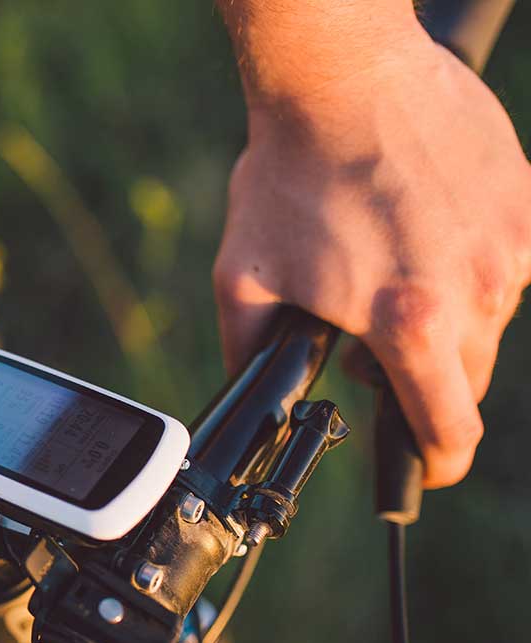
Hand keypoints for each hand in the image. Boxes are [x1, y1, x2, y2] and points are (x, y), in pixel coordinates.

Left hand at [214, 36, 530, 487]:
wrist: (340, 76)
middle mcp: (478, 289)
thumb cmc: (288, 175)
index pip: (450, 429)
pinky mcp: (526, 203)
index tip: (422, 464)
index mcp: (411, 321)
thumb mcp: (242, 278)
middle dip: (420, 378)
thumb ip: (252, 354)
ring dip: (443, 315)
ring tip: (388, 266)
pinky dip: (464, 264)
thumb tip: (259, 398)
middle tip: (371, 339)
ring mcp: (512, 244)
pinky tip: (417, 229)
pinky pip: (503, 262)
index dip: (434, 461)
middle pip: (466, 378)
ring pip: (486, 319)